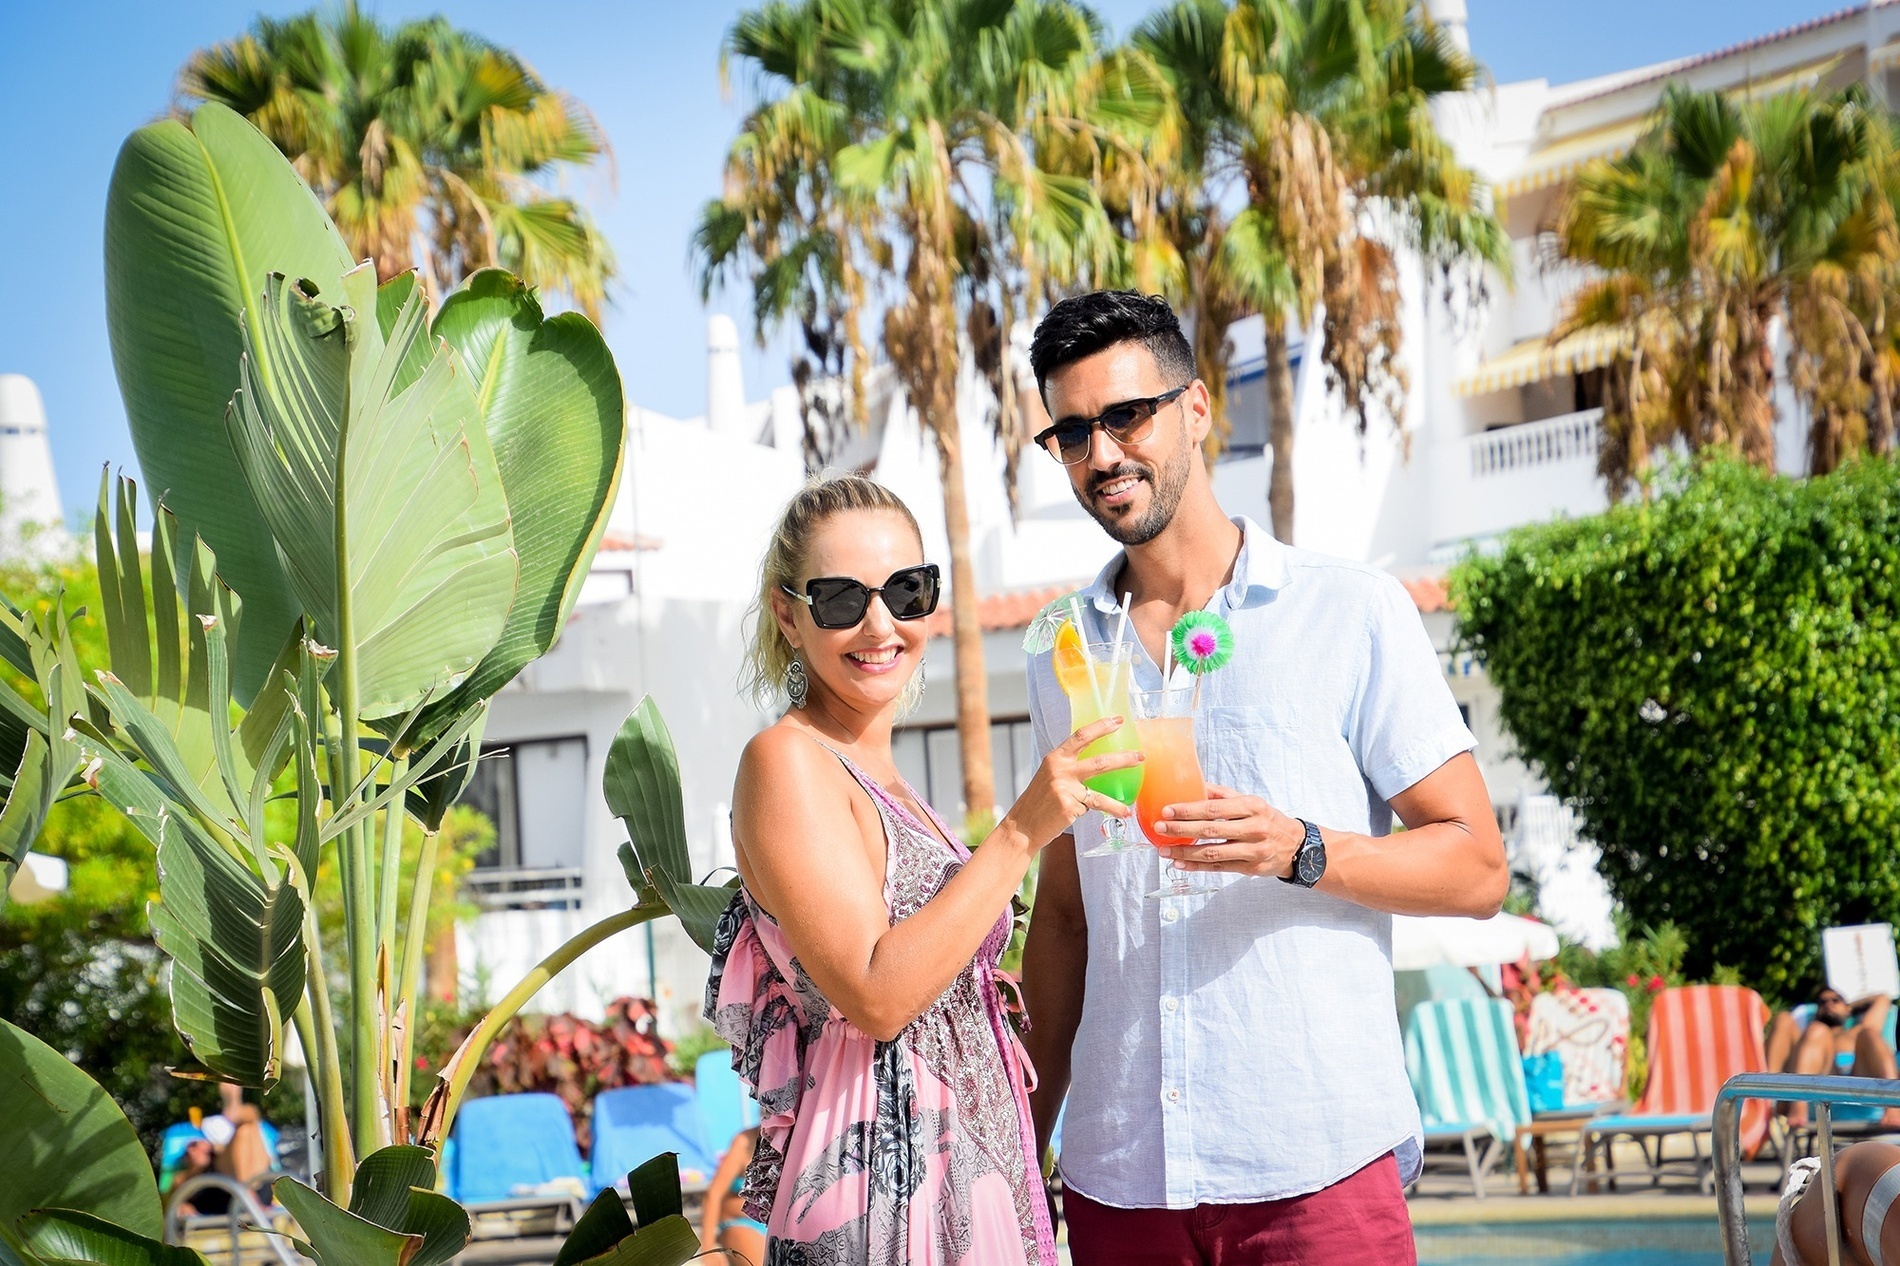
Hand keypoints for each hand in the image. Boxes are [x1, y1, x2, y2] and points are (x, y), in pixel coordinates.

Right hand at [1006, 716, 1139, 846]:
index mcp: (1055, 758)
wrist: (1022, 826)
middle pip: (1099, 761)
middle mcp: (1060, 770)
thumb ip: (1069, 768)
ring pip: (1100, 793)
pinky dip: (1100, 811)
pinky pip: (1090, 808)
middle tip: (1140, 756)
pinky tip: (1111, 813)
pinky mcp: (1069, 807)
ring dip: (1117, 801)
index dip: (1101, 726)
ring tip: (1131, 801)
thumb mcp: (1049, 776)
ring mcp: (1065, 789)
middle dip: (1123, 759)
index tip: (1118, 720)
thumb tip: (1100, 764)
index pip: (1081, 736)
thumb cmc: (1039, 801)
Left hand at [1151, 784, 1304, 878]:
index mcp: (1251, 806)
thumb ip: (1222, 794)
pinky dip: (1197, 867)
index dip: (1188, 810)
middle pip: (1211, 830)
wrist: (1295, 845)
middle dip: (1181, 830)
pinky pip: (1219, 868)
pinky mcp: (1251, 868)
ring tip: (1164, 850)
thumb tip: (1192, 784)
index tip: (1167, 811)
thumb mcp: (1249, 801)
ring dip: (1185, 853)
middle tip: (1159, 829)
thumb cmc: (1266, 819)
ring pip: (1213, 852)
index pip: (1214, 808)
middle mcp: (1254, 828)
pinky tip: (1180, 864)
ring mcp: (1253, 850)